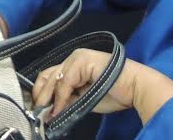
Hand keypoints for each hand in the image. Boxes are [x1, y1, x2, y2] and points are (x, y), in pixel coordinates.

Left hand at [32, 49, 172, 124]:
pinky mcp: (82, 61)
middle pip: (48, 75)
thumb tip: (50, 111)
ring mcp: (77, 58)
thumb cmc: (117, 93)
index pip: (51, 76)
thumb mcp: (85, 99)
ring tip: (45, 113)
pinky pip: (65, 82)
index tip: (37, 108)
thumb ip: (68, 101)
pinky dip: (60, 97)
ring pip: (54, 78)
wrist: (136, 88)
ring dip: (48, 98)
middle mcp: (73, 58)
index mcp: (74, 64)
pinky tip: (58, 109)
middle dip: (40, 95)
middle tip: (36, 111)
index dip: (41, 92)